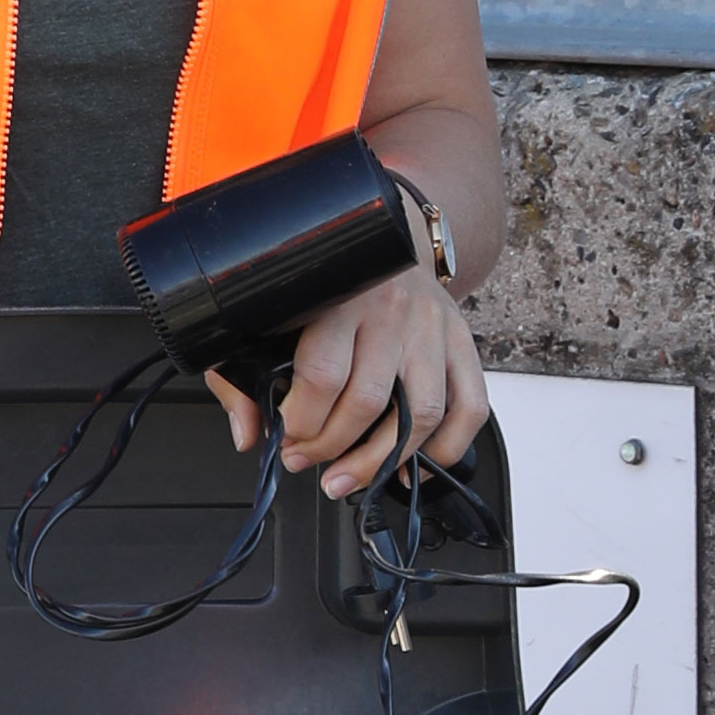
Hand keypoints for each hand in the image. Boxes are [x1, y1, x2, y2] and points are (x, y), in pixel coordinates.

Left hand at [210, 257, 489, 497]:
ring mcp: (432, 331)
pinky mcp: (463, 345)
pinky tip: (409, 470)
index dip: (302, 422)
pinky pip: (469, 409)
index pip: (324, 375)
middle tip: (306, 461)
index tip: (286, 437)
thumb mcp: (272, 315)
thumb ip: (245, 373)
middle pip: (368, 402)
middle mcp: (391, 313)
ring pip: (420, 414)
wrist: (390, 236)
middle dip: (330, 448)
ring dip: (381, 462)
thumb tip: (247, 435)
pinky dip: (444, 451)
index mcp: (339, 299)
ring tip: (347, 479)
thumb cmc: (327, 285)